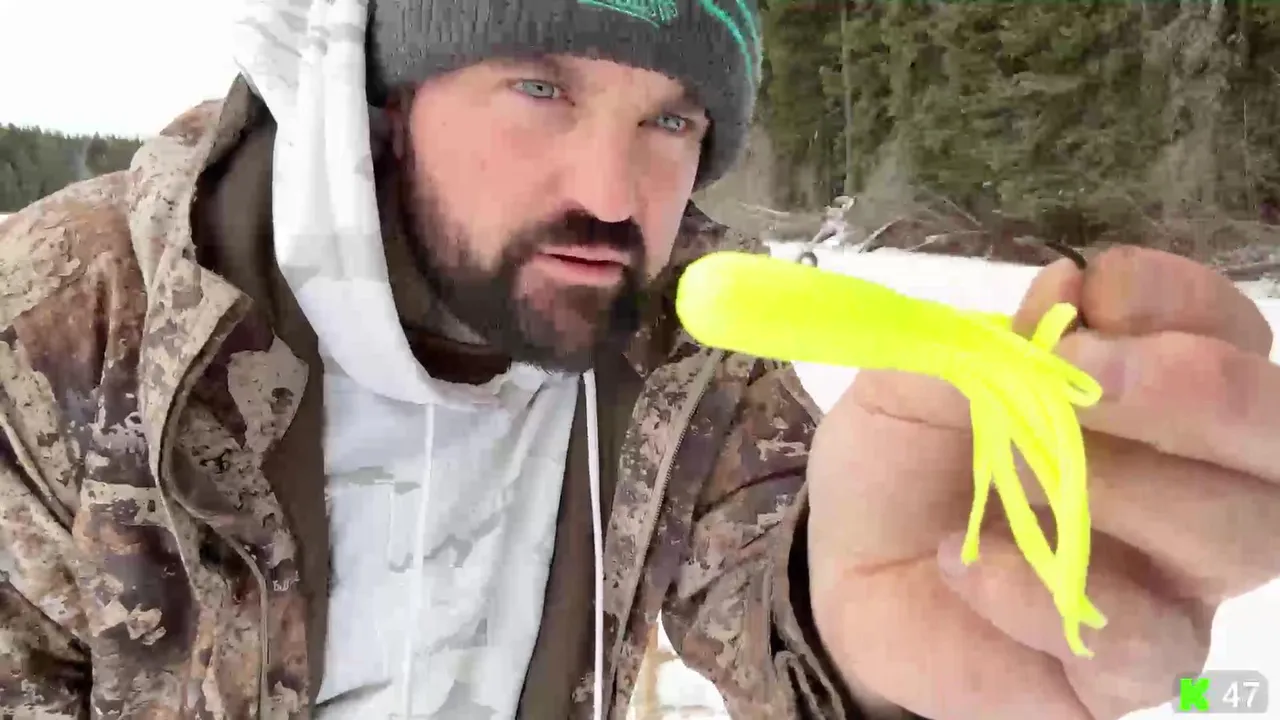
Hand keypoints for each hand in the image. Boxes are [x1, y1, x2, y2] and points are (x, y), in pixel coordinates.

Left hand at [805, 247, 1279, 719]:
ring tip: (1014, 470)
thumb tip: (1068, 287)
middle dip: (1197, 390)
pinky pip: (1150, 645)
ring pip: (1242, 537)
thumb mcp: (914, 382)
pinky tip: (969, 563)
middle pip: (1272, 437)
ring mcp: (1172, 583)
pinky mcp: (1127, 670)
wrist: (846, 566)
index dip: (1182, 303)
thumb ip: (988, 341)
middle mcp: (1194, 484)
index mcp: (1154, 394)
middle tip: (1085, 374)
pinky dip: (1054, 597)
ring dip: (1130, 488)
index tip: (1095, 294)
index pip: (1230, 333)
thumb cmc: (902, 460)